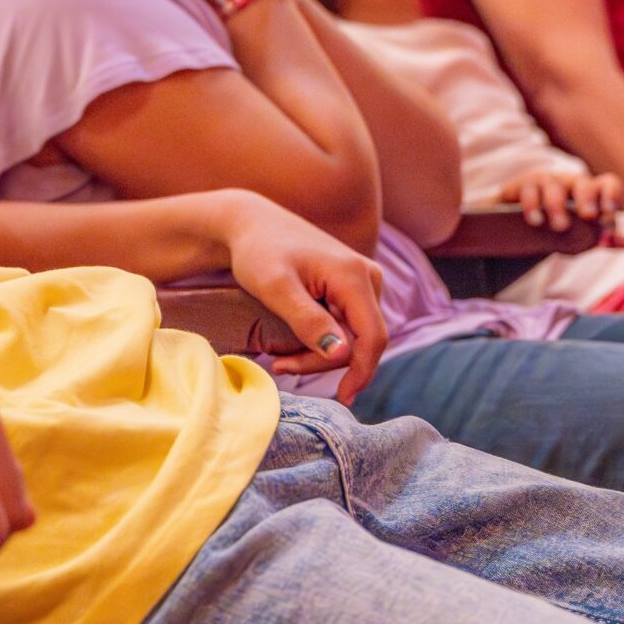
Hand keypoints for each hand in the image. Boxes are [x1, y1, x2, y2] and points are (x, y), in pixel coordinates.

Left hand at [215, 192, 388, 405]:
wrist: (251, 224)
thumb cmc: (259, 251)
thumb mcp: (276, 288)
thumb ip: (308, 321)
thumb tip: (343, 355)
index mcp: (355, 275)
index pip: (373, 337)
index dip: (361, 372)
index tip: (342, 399)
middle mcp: (368, 277)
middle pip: (362, 341)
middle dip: (324, 362)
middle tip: (279, 366)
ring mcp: (362, 281)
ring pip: (353, 337)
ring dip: (320, 354)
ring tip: (279, 357)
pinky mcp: (352, 288)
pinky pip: (346, 326)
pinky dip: (321, 341)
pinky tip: (292, 345)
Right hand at [500, 169, 621, 234]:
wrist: (524, 228)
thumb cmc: (559, 229)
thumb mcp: (581, 237)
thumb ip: (603, 239)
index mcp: (590, 193)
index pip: (608, 183)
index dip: (611, 194)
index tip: (609, 211)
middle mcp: (570, 183)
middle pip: (582, 182)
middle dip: (587, 198)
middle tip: (588, 215)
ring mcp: (546, 181)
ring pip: (554, 186)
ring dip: (558, 206)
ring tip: (561, 226)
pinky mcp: (523, 185)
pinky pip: (529, 191)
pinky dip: (533, 206)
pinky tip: (535, 221)